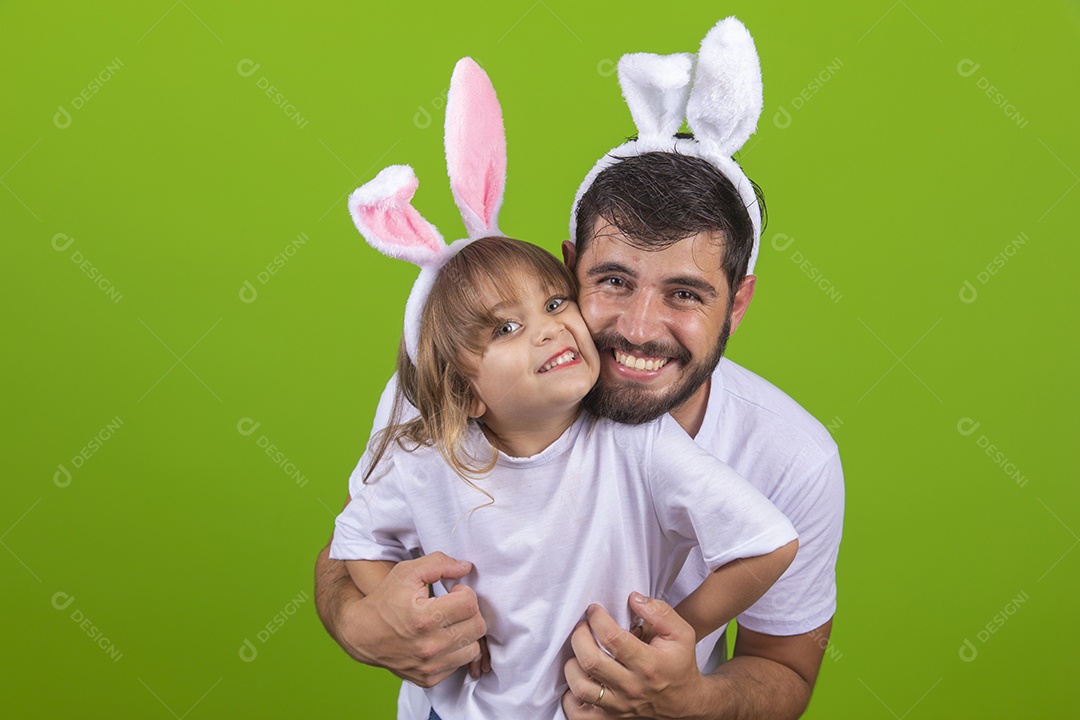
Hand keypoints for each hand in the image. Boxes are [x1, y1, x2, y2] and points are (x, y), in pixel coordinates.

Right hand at [337, 552, 487, 686]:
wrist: (361, 634)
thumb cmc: (385, 600)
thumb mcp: (407, 572)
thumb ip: (439, 563)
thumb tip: (466, 568)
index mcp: (424, 618)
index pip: (470, 604)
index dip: (465, 593)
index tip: (453, 592)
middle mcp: (429, 646)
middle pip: (477, 626)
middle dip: (469, 612)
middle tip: (453, 607)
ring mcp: (430, 666)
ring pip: (474, 648)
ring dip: (466, 633)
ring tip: (449, 623)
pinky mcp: (429, 679)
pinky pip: (460, 663)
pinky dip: (456, 651)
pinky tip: (442, 639)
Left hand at [561, 593, 705, 719]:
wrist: (686, 703)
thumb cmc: (680, 664)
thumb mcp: (681, 633)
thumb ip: (659, 612)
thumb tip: (633, 598)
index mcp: (648, 664)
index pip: (612, 639)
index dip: (597, 619)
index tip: (593, 610)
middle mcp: (631, 687)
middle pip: (591, 661)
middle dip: (579, 636)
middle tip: (582, 626)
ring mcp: (619, 706)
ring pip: (580, 688)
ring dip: (572, 665)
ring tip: (579, 652)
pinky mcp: (610, 718)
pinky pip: (579, 714)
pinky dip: (570, 697)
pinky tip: (579, 679)